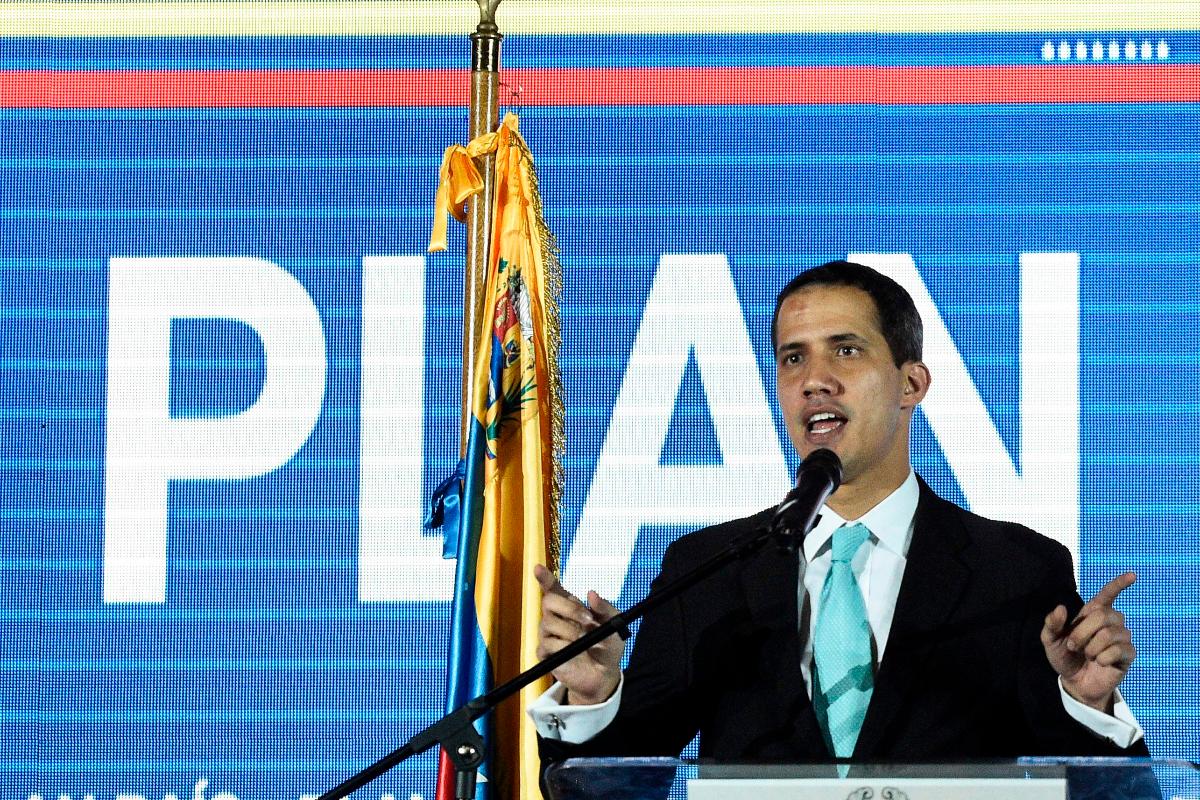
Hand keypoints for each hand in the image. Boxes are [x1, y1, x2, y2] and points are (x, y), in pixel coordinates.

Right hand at [534, 564, 623, 705]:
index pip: (553, 589)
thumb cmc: (607, 646)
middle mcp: (556, 618)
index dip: (545, 579)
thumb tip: (591, 593)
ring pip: (548, 623)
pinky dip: (562, 647)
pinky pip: (547, 645)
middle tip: (587, 619)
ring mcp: (549, 635)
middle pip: (548, 601)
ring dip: (570, 631)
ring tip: (584, 641)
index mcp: (571, 607)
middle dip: (569, 608)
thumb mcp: (614, 624)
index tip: (538, 568)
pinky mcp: (546, 654)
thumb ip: (605, 608)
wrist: (604, 674)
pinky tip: (573, 652)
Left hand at [1041, 572, 1136, 712]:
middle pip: (1103, 615)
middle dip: (1083, 632)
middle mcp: (1110, 622)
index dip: (1119, 584)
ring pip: (1109, 633)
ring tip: (1087, 655)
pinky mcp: (1128, 655)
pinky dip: (1103, 658)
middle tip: (1074, 646)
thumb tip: (1061, 608)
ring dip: (1091, 647)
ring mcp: (1121, 638)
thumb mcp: (1050, 640)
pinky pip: (1118, 650)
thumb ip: (1051, 624)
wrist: (1074, 682)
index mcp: (1092, 613)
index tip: (1133, 575)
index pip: (1108, 594)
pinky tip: (1100, 662)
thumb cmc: (1064, 657)